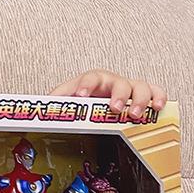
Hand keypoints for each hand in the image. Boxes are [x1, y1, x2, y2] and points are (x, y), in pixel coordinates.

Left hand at [50, 71, 165, 118]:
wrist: (96, 97)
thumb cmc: (81, 99)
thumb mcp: (65, 99)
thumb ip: (54, 102)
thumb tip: (35, 108)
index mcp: (92, 81)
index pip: (89, 78)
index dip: (86, 86)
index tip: (82, 96)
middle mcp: (112, 82)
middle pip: (118, 82)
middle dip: (118, 95)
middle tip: (114, 108)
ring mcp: (128, 87)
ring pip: (139, 87)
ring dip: (139, 100)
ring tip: (134, 114)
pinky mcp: (142, 95)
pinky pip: (155, 92)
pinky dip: (158, 98)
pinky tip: (157, 108)